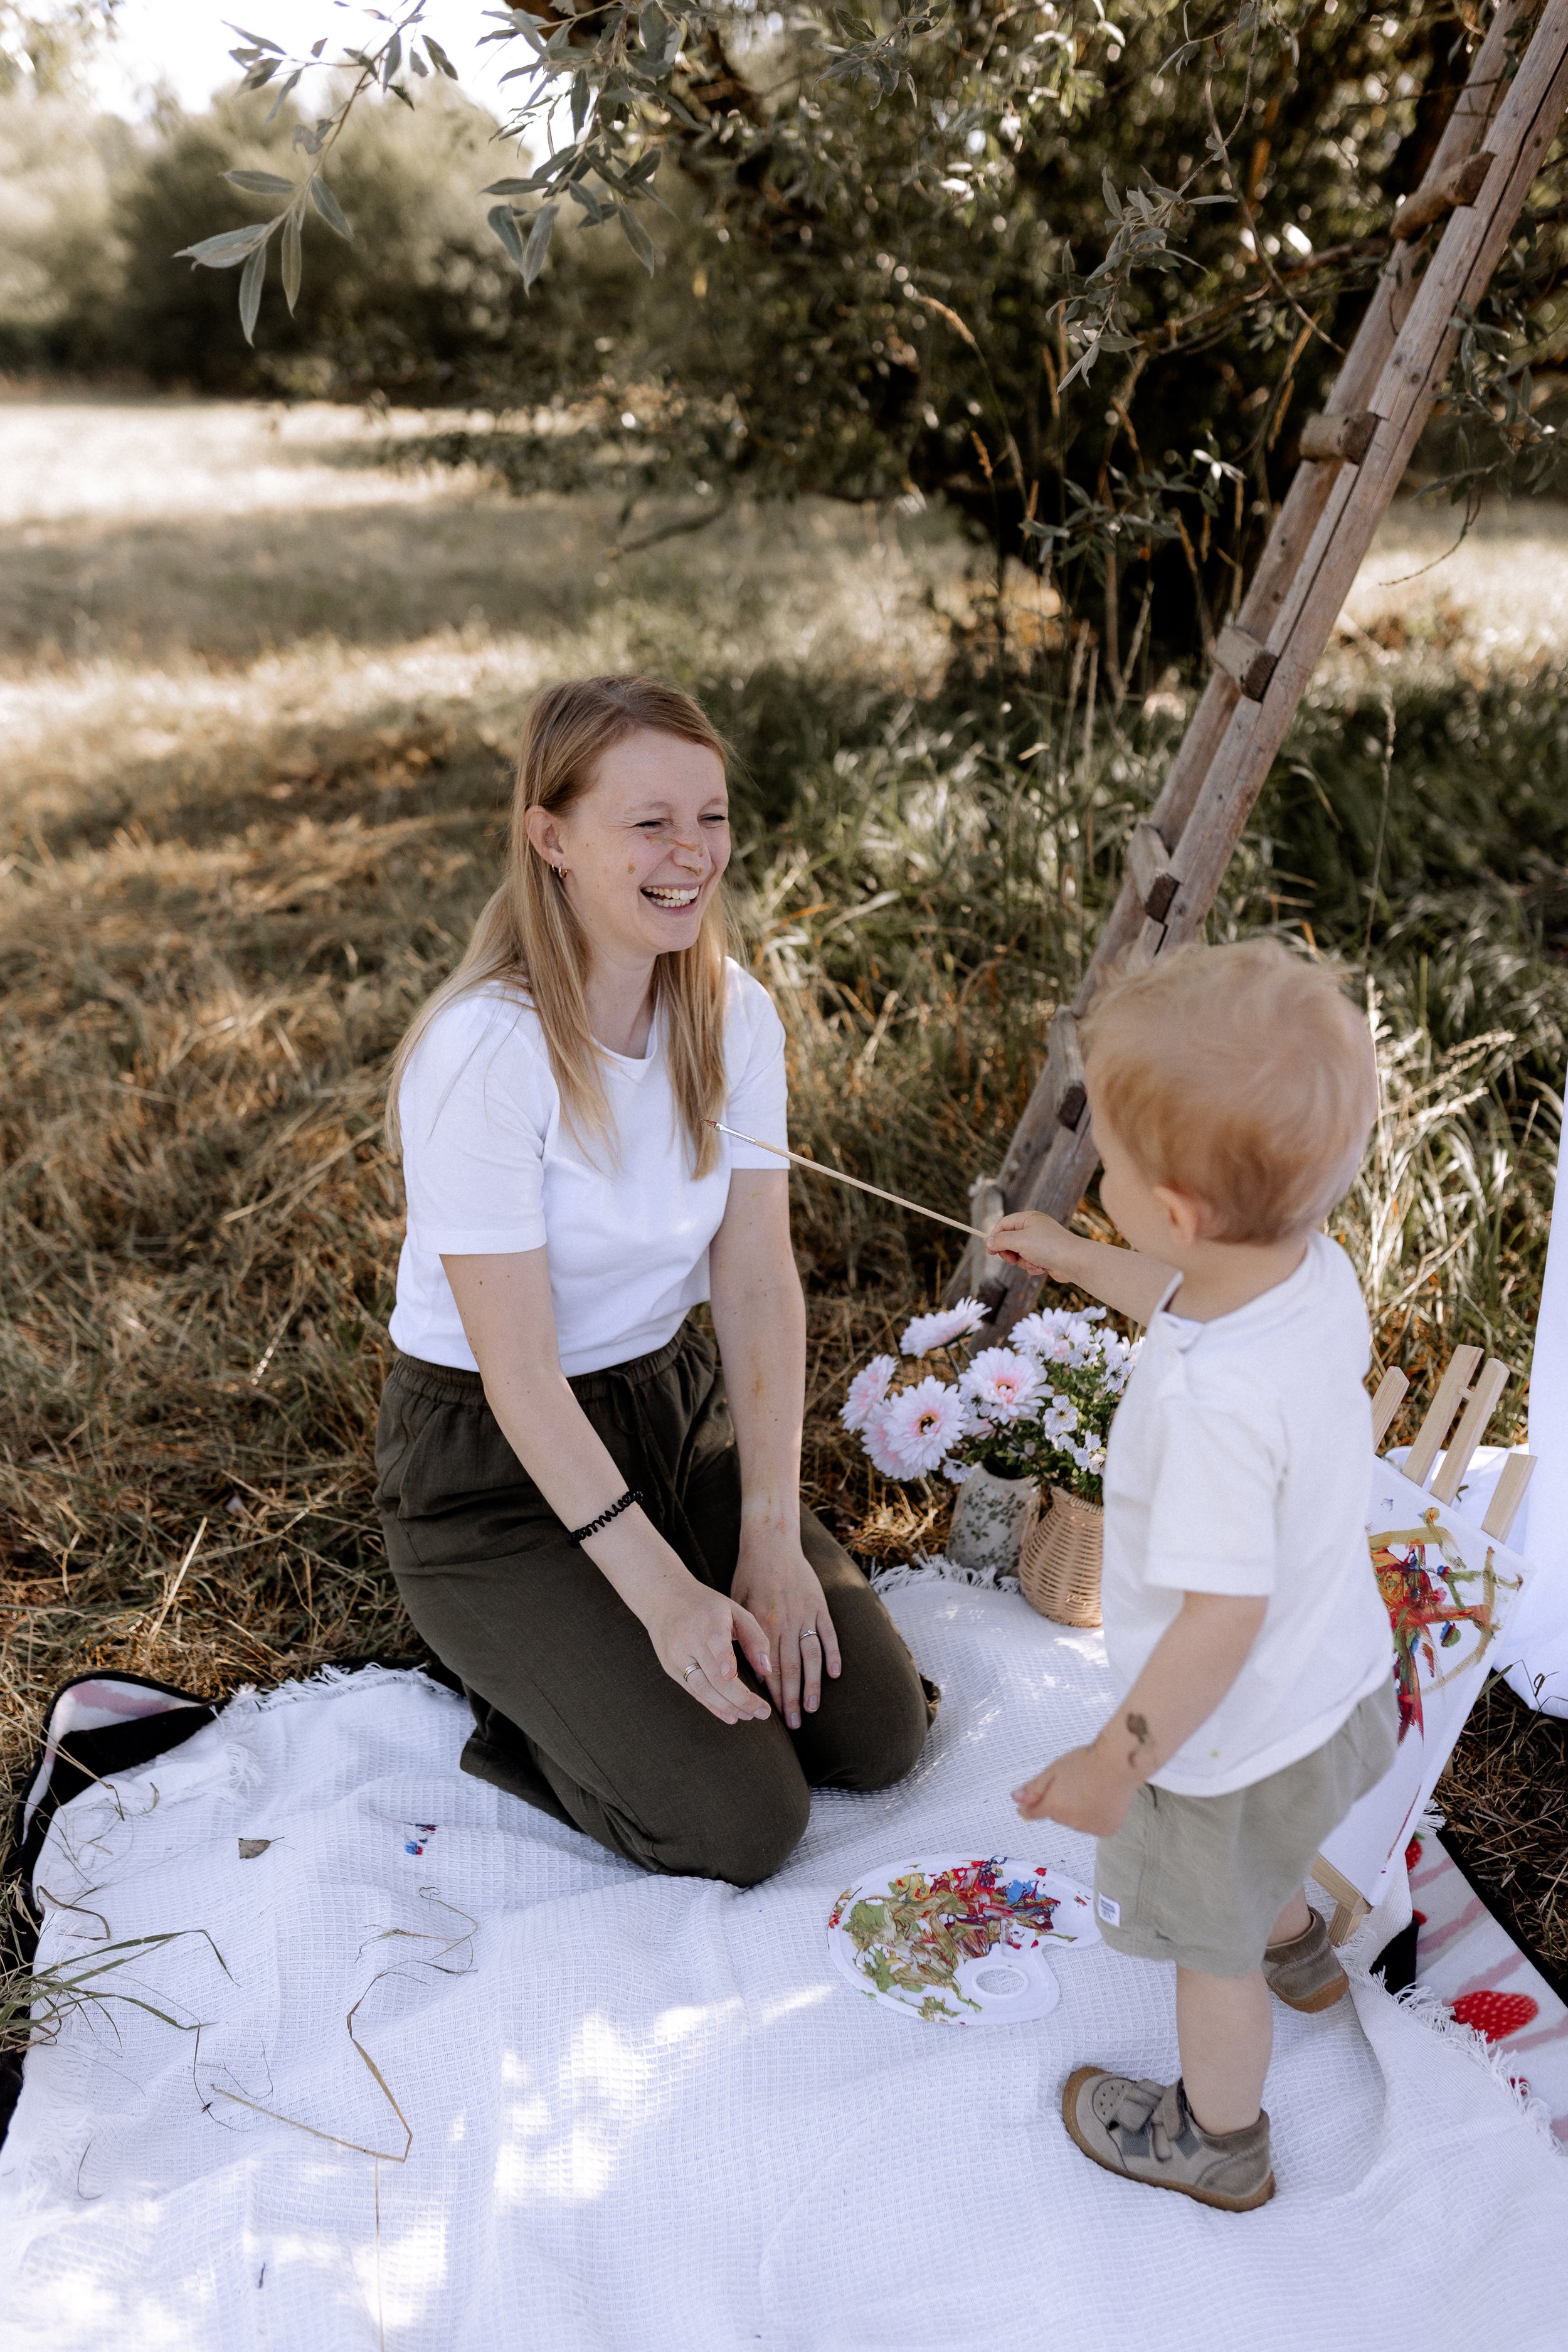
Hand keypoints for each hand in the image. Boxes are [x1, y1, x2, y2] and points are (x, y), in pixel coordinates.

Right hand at [641, 1574, 773, 1725]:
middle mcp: (689, 1637)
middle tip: (762, 1712)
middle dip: (740, 1698)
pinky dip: (712, 1705)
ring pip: (702, 1687)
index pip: (714, 1640)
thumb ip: (754, 1638)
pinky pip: (693, 1691)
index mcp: (709, 1617)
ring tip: (748, 1715)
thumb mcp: (734, 1611)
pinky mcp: (670, 1667)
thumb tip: (766, 1670)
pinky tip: (730, 1715)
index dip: (722, 1658)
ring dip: (727, 1706)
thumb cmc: (707, 1606)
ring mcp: (677, 1654)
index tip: (732, 1674)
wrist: (663, 1598)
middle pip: (713, 1674)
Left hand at [731, 1524, 842, 1729]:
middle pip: (791, 1669)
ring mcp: (805, 1614)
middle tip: (795, 1724)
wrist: (771, 1544)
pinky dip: (833, 1655)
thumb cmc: (749, 1576)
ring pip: (811, 1656)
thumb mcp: (738, 1605)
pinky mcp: (819, 1605)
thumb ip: (744, 1636)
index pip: (770, 1668)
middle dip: (793, 1699)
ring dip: (813, 1684)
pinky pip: (828, 1635)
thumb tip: (749, 1670)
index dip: (774, 1695)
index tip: (775, 1717)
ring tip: (813, 1708)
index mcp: (763, 1625)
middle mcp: (785, 1623)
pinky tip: (835, 1675)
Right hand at [987, 1209, 1078, 1277]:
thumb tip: (989, 1242)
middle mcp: (1034, 1228)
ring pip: (1019, 1253)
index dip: (995, 1237)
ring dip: (1023, 1261)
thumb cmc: (1048, 1246)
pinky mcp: (1046, 1255)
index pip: (1004, 1224)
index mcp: (1028, 1218)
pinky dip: (1033, 1266)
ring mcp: (1041, 1242)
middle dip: (1010, 1252)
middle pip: (1010, 1240)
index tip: (990, 1251)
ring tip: (1033, 1263)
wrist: (1074, 1261)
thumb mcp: (1019, 1240)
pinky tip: (1042, 1267)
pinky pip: (1030, 1261)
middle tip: (1012, 1260)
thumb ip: (1001, 1240)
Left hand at [1013, 1743, 1134, 1836]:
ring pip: (1076, 1821)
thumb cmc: (1085, 1761)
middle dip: (1061, 1803)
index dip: (1030, 1807)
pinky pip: (1093, 1825)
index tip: (1028, 1804)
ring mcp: (1089, 1828)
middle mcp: (1070, 1822)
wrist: (1119, 1764)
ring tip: (1091, 1790)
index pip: (1035, 1813)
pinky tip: (1102, 1800)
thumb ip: (1034, 1788)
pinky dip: (1095, 1816)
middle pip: (1058, 1815)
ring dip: (1078, 1811)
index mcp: (1054, 1806)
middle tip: (1074, 1784)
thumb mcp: (1054, 1770)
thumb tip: (1015, 1799)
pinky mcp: (1106, 1830)